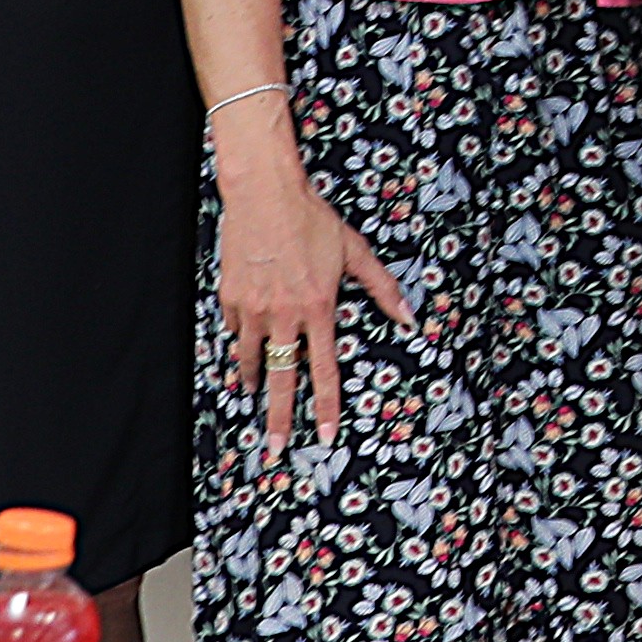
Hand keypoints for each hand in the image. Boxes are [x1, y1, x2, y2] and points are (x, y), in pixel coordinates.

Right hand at [214, 167, 413, 456]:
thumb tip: (411, 317)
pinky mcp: (230, 297)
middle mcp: (284, 316)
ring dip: (255, 380)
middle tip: (275, 448)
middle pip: (283, 380)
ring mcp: (253, 309)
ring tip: (254, 395)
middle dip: (279, 419)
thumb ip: (383, 288)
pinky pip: (236, 329)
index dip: (327, 407)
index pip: (325, 371)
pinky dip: (242, 337)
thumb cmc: (312, 219)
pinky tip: (246, 340)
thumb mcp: (355, 251)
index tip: (326, 435)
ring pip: (253, 358)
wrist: (264, 193)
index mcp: (318, 308)